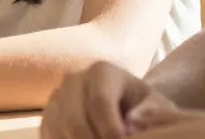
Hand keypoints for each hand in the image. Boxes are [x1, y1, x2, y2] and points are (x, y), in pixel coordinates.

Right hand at [40, 61, 174, 138]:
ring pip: (59, 130)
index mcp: (102, 72)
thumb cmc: (144, 108)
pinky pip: (49, 136)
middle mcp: (73, 81)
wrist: (125, 108)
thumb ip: (153, 113)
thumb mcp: (157, 106)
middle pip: (74, 120)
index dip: (110, 130)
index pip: (100, 102)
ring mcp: (56, 99)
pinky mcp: (47, 118)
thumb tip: (132, 122)